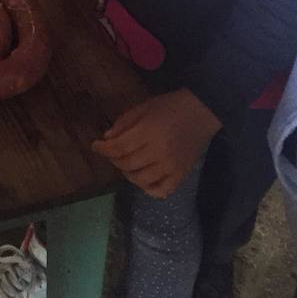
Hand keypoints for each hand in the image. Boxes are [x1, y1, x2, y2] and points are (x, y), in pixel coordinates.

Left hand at [92, 90, 221, 197]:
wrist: (201, 112)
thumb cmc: (169, 106)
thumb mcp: (143, 107)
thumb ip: (124, 123)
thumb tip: (107, 139)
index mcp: (148, 132)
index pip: (119, 148)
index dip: (103, 149)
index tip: (95, 146)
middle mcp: (159, 153)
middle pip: (128, 164)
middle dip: (114, 160)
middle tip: (111, 153)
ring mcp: (171, 167)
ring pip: (141, 180)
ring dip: (128, 174)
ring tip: (126, 164)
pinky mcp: (181, 175)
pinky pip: (161, 191)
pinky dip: (149, 189)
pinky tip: (143, 180)